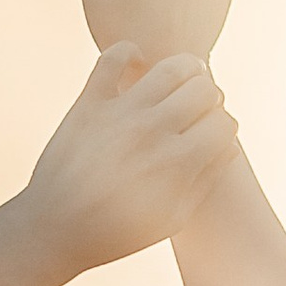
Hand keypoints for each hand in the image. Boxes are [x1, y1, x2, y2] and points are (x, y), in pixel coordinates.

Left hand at [18, 46, 238, 277]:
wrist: (55, 229)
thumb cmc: (118, 231)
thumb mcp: (172, 218)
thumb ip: (206, 180)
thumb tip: (229, 146)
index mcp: (178, 162)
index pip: (224, 123)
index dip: (222, 130)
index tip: (209, 138)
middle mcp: (153, 131)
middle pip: (205, 89)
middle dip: (208, 100)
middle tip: (195, 112)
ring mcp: (121, 113)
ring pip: (173, 67)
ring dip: (184, 71)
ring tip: (178, 85)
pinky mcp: (89, 102)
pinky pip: (115, 56)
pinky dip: (130, 53)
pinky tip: (136, 70)